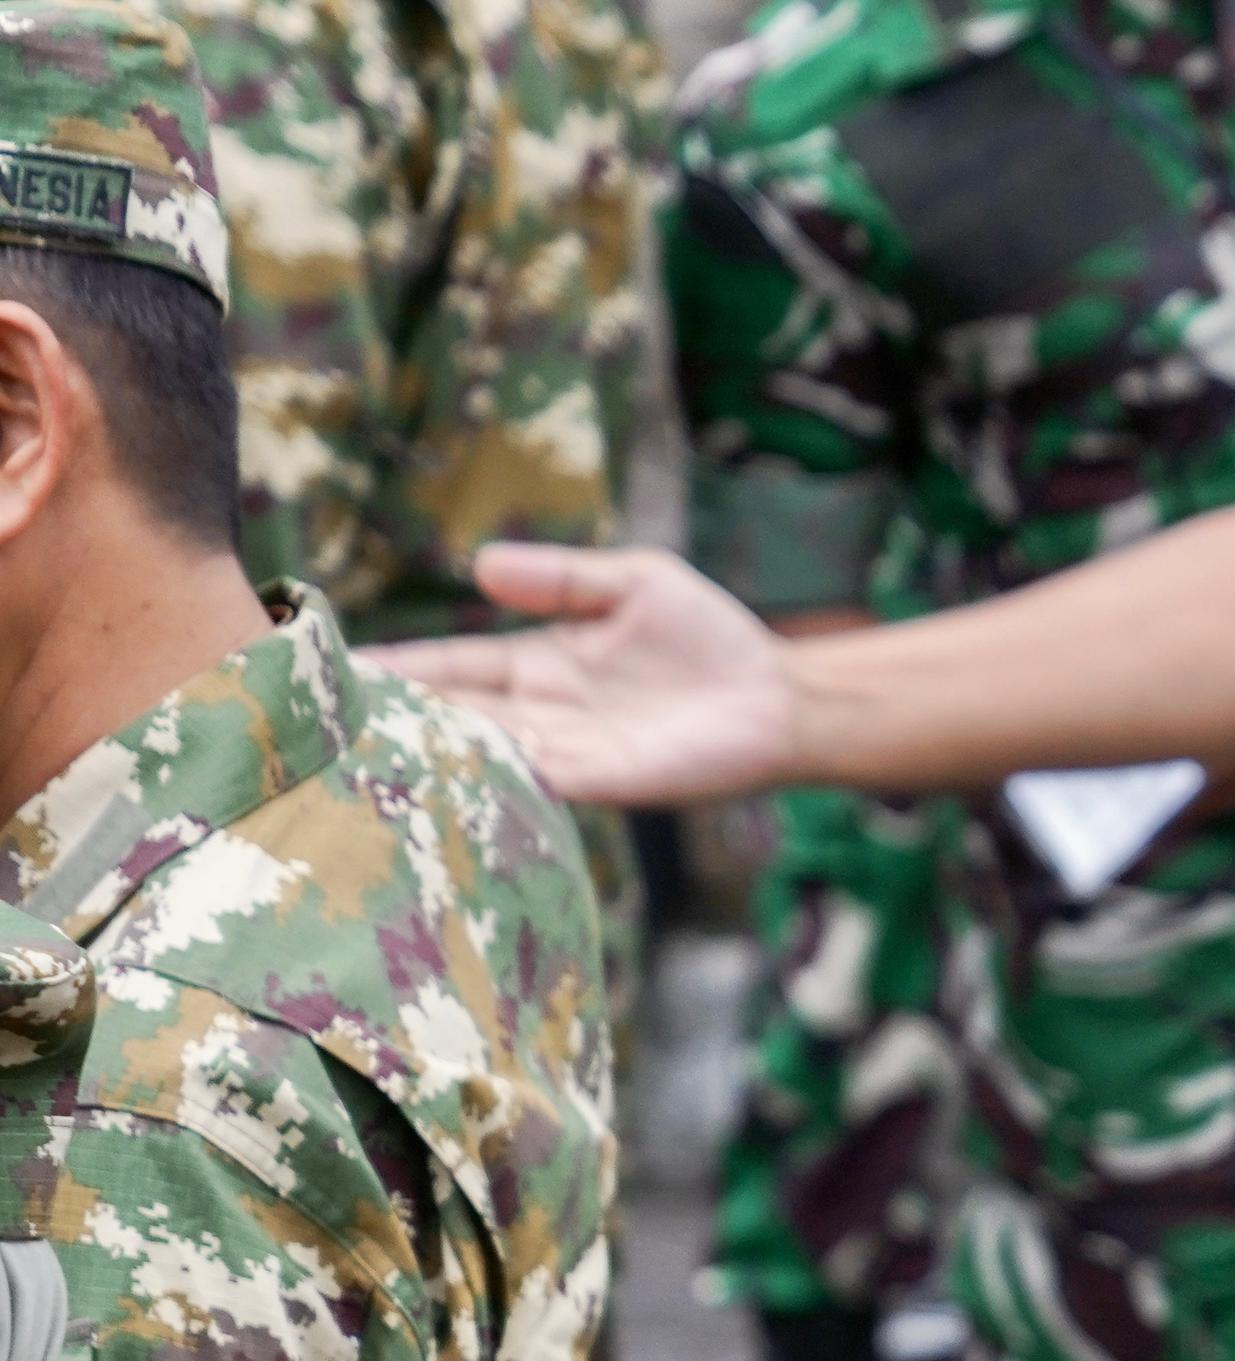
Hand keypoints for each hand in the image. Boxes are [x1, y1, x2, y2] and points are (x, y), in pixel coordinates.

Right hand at [368, 545, 807, 807]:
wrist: (781, 696)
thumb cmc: (712, 639)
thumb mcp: (632, 584)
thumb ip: (562, 577)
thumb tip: (480, 567)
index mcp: (535, 667)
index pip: (448, 668)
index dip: (394, 667)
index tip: (326, 666)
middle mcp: (542, 716)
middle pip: (449, 718)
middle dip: (388, 721)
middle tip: (312, 724)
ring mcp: (572, 751)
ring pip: (477, 754)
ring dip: (423, 755)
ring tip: (352, 756)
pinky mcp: (609, 779)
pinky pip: (535, 779)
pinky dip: (489, 776)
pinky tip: (441, 774)